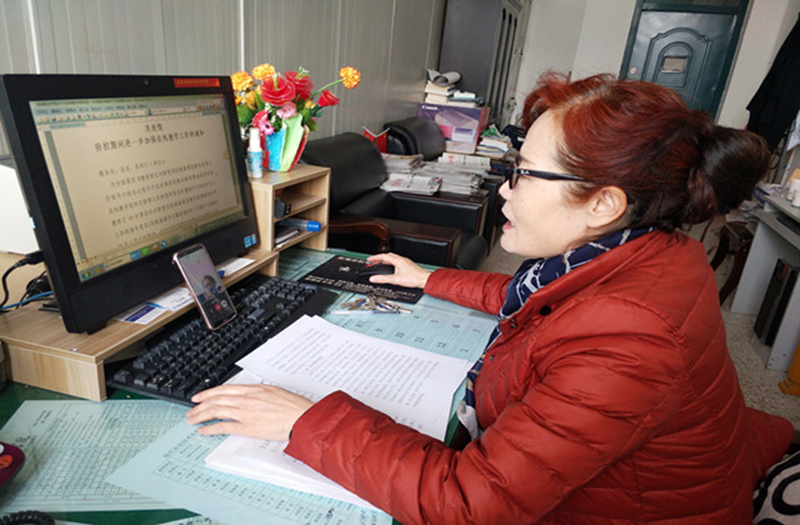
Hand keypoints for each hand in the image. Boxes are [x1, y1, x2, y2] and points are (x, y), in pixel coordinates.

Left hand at [186, 384, 313, 440]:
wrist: (301, 417)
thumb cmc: (293, 406)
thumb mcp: (274, 391)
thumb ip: (258, 392)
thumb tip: (249, 394)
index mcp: (253, 389)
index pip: (224, 389)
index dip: (208, 393)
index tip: (199, 396)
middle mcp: (246, 399)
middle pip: (216, 400)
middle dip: (200, 406)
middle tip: (191, 410)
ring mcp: (245, 413)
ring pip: (216, 411)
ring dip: (201, 416)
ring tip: (192, 420)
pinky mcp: (247, 427)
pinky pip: (223, 427)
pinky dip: (210, 428)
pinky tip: (203, 431)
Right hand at [365, 252, 431, 288]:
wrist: (424, 280)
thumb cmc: (414, 279)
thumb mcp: (396, 280)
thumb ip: (383, 279)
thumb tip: (374, 278)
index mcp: (398, 261)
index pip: (383, 256)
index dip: (375, 257)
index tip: (369, 259)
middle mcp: (402, 259)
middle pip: (388, 256)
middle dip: (379, 258)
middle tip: (374, 262)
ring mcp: (405, 262)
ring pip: (393, 258)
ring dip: (386, 260)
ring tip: (381, 265)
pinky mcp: (408, 265)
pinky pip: (397, 261)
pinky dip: (391, 263)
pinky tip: (392, 269)